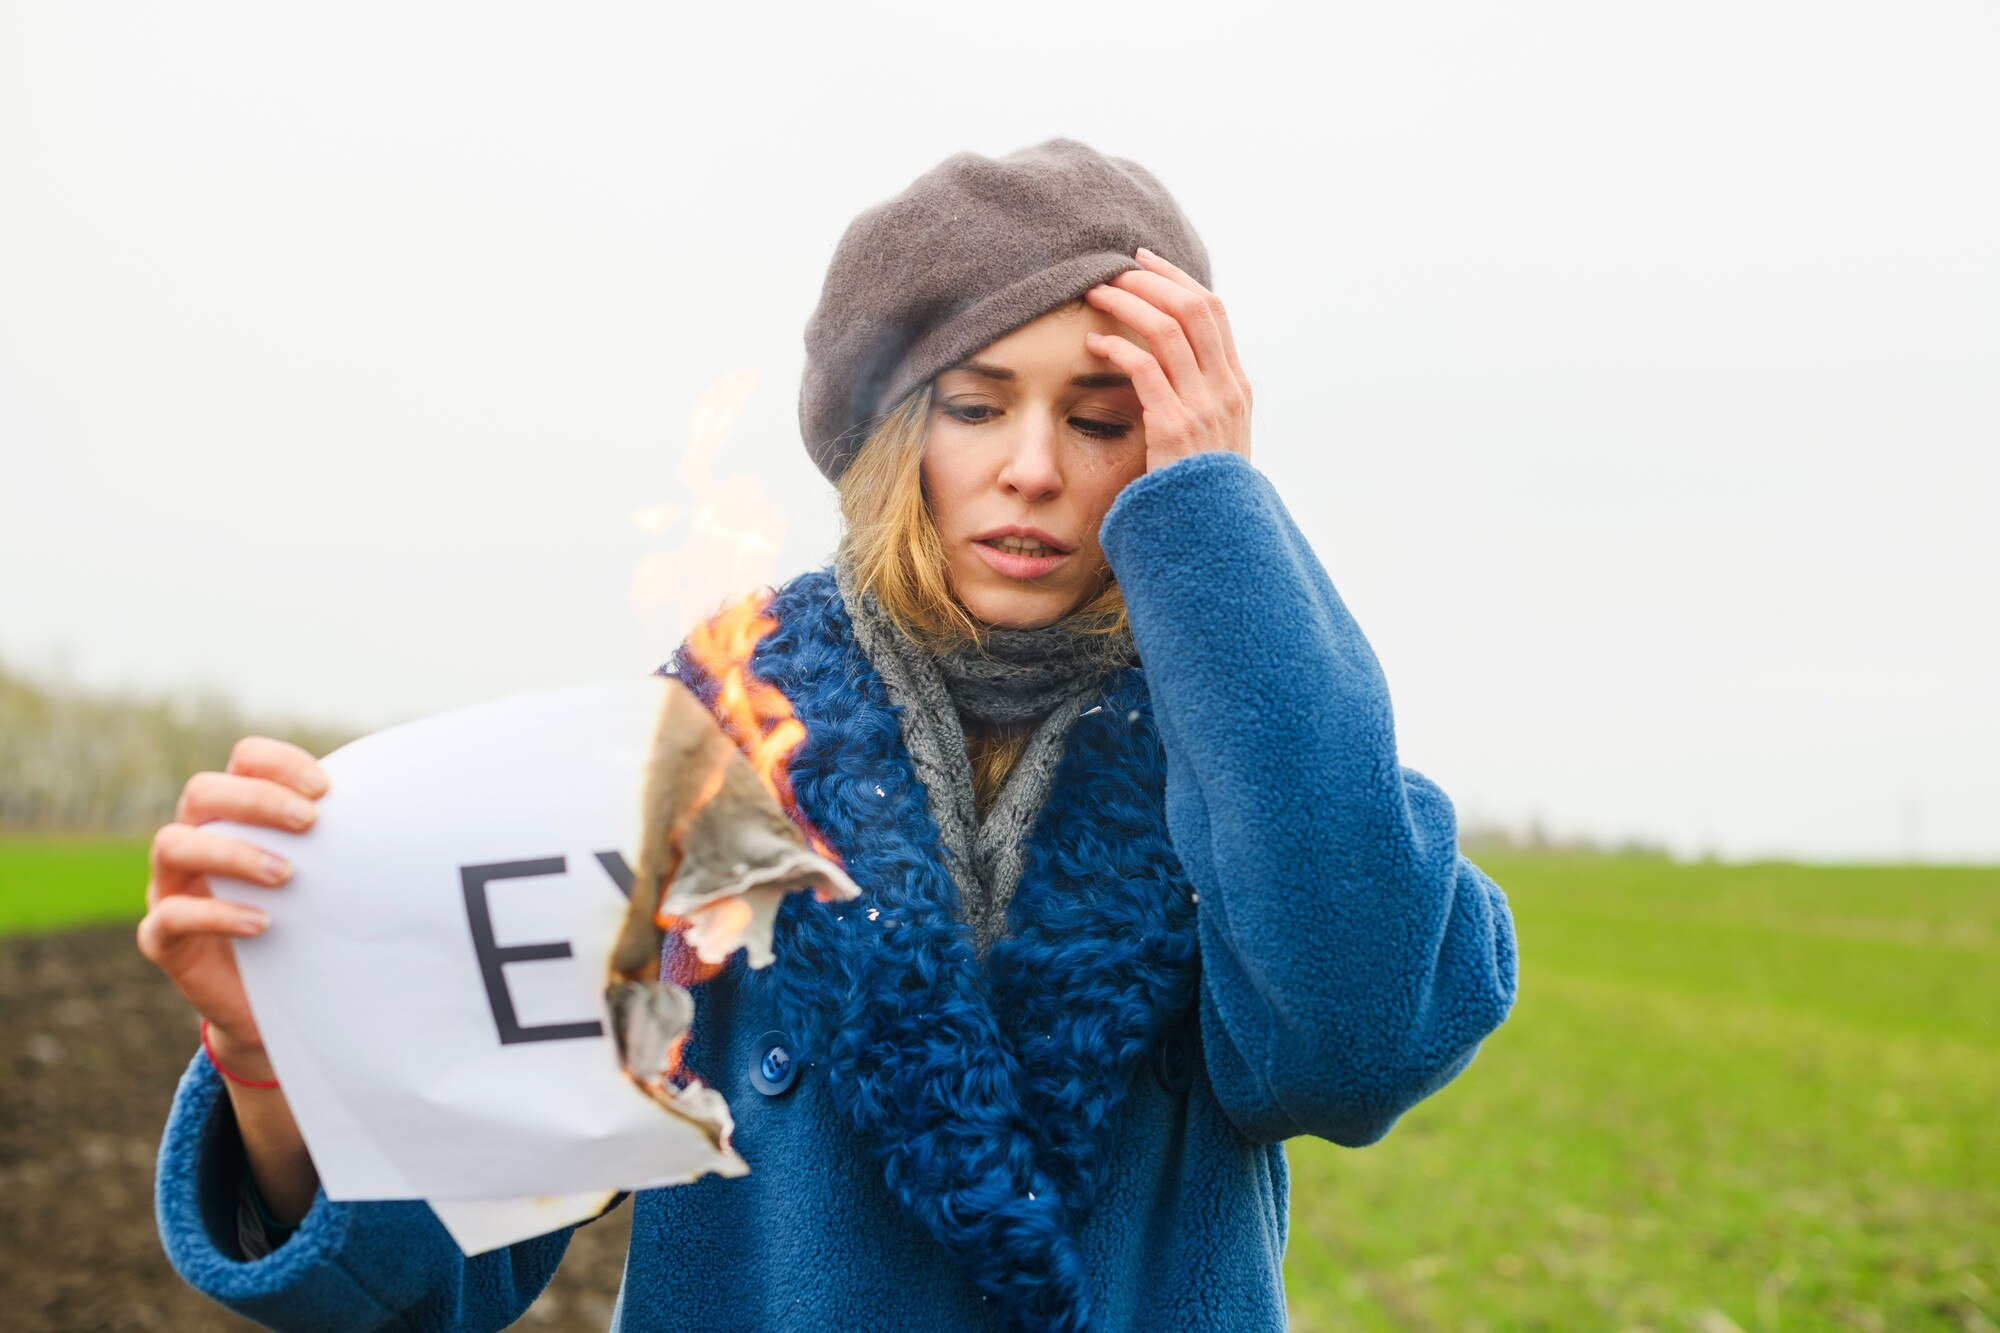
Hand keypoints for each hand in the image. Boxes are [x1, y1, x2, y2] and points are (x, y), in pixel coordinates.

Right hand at [137, 736, 327, 1064]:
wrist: (278, 1002)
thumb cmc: (305, 921)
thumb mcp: (323, 875)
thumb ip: (337, 838)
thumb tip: (399, 804)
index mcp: (234, 814)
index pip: (243, 762)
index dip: (277, 764)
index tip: (324, 788)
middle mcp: (194, 841)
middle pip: (201, 792)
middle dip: (256, 800)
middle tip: (309, 821)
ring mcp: (170, 888)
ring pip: (173, 845)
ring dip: (233, 852)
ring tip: (287, 875)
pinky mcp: (163, 938)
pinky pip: (169, 917)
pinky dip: (215, 914)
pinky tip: (264, 924)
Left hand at [1081, 246, 1252, 472]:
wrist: (1217, 539)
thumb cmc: (1204, 493)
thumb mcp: (1215, 441)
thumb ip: (1201, 402)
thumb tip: (1172, 370)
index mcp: (1237, 385)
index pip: (1212, 311)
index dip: (1176, 278)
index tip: (1144, 260)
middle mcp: (1226, 389)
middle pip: (1194, 307)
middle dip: (1151, 278)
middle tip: (1113, 267)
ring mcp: (1205, 407)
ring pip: (1169, 329)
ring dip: (1128, 303)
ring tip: (1096, 294)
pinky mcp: (1175, 428)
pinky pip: (1145, 370)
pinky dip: (1117, 349)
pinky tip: (1093, 345)